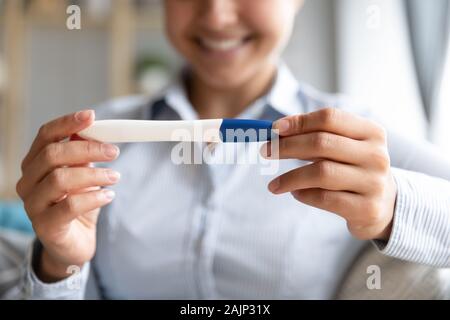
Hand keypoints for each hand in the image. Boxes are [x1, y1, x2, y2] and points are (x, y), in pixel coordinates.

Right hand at [16, 110, 120, 281]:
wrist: (74, 243)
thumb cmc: (79, 204)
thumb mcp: (84, 175)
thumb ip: (84, 156)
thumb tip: (95, 131)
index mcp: (36, 163)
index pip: (46, 136)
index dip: (67, 123)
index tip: (92, 116)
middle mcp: (29, 182)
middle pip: (53, 154)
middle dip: (87, 149)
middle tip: (114, 151)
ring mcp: (33, 205)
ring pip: (60, 179)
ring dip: (94, 174)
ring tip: (115, 176)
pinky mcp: (45, 226)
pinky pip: (69, 206)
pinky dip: (94, 197)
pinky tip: (109, 195)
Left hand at [261, 108, 396, 240]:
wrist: (385, 205)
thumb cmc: (353, 168)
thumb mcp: (344, 146)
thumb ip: (316, 135)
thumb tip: (277, 131)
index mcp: (371, 132)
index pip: (329, 118)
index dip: (299, 122)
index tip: (274, 129)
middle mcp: (376, 155)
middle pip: (322, 143)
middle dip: (287, 146)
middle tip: (265, 151)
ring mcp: (373, 182)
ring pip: (321, 172)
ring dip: (290, 177)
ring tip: (274, 184)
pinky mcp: (366, 208)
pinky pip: (325, 198)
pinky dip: (303, 194)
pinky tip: (295, 193)